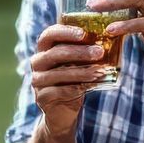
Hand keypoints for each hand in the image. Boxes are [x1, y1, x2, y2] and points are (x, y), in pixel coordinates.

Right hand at [27, 22, 106, 136]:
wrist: (62, 110)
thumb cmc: (72, 81)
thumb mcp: (77, 65)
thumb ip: (84, 53)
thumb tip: (106, 42)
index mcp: (44, 49)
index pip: (49, 34)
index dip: (65, 32)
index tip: (83, 33)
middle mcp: (37, 62)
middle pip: (56, 53)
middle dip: (79, 52)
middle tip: (99, 52)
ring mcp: (37, 80)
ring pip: (60, 73)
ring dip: (82, 72)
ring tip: (100, 71)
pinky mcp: (41, 97)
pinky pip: (61, 91)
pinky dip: (78, 87)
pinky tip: (93, 85)